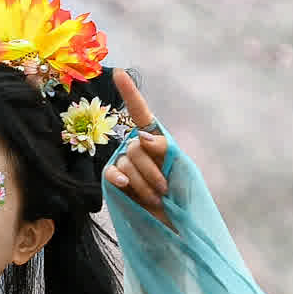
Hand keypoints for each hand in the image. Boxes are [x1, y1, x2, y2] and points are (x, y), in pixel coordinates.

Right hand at [102, 75, 173, 223]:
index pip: (140, 112)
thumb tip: (141, 137)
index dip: (129, 92)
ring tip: (156, 197)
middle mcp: (136, 147)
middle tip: (164, 188)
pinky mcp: (115, 180)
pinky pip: (112, 173)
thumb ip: (163, 148)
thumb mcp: (178, 164)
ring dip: (144, 182)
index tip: (119, 73)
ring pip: (127, 163)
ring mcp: (124, 162)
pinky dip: (118, 178)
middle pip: (136, 147)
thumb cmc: (180, 189)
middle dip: (152, 168)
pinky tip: (124, 184)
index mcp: (154, 138)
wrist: (174, 220)